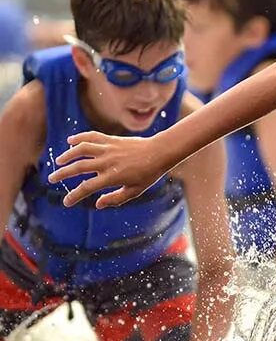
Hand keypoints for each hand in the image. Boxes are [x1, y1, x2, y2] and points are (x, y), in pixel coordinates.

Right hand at [49, 131, 168, 207]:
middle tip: (51, 178)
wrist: (159, 152)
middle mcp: (107, 162)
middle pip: (78, 167)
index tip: (66, 202)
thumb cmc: (149, 174)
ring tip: (59, 161)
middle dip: (62, 174)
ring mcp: (108, 149)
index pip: (86, 187)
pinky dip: (80, 137)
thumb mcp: (135, 191)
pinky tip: (71, 141)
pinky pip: (92, 136)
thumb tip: (97, 204)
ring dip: (68, 154)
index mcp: (112, 177)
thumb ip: (116, 198)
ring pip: (82, 149)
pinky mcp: (111, 140)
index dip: (74, 195)